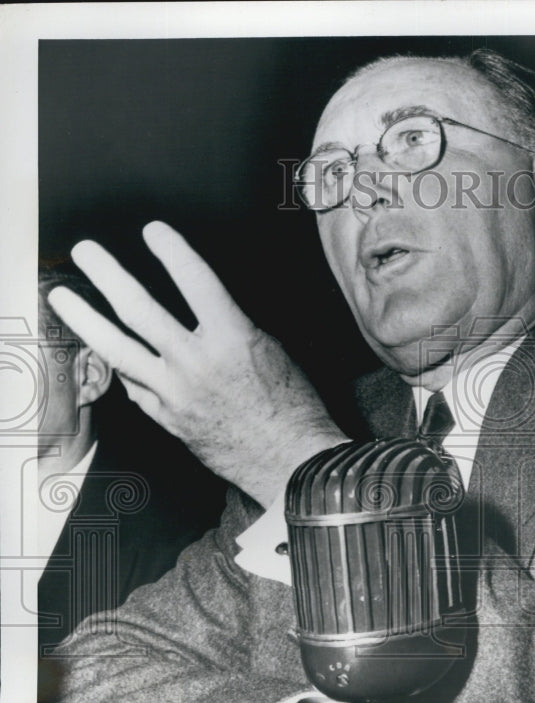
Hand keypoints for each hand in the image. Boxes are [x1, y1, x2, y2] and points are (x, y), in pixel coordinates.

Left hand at [47, 221, 345, 506]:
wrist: (291, 461)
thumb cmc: (292, 408)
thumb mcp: (271, 350)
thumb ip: (230, 326)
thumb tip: (202, 307)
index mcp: (232, 339)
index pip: (194, 280)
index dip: (171, 249)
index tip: (153, 231)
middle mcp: (197, 364)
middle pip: (139, 310)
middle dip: (108, 275)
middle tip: (86, 252)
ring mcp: (176, 394)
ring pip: (119, 351)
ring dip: (85, 319)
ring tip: (64, 298)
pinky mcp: (168, 419)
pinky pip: (134, 387)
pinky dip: (123, 367)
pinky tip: (111, 353)